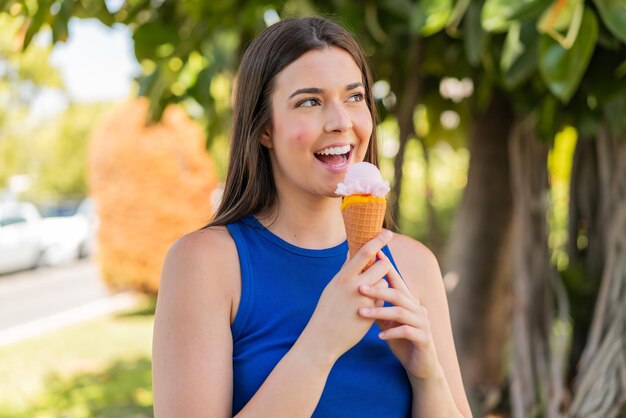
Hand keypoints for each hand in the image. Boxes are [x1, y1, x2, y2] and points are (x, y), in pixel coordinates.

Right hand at [299, 230, 393, 362]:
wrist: (322, 339)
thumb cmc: (326, 312)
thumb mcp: (332, 288)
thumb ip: (345, 272)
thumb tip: (352, 254)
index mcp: (342, 276)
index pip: (364, 252)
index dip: (378, 241)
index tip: (387, 233)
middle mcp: (353, 285)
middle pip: (382, 265)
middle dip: (384, 266)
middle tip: (380, 270)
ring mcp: (363, 300)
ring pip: (384, 282)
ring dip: (381, 285)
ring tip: (368, 295)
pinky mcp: (370, 313)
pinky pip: (382, 300)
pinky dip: (378, 302)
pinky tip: (366, 310)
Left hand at [357, 250, 440, 381]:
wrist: (421, 365)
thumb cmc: (402, 340)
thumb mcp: (387, 320)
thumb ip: (377, 305)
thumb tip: (358, 288)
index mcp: (408, 301)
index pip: (396, 280)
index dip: (386, 267)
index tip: (373, 254)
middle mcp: (417, 308)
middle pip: (397, 293)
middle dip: (378, 289)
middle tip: (359, 288)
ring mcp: (422, 323)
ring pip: (401, 312)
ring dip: (380, 311)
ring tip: (361, 313)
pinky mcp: (424, 339)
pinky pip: (407, 332)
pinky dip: (392, 332)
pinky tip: (379, 336)